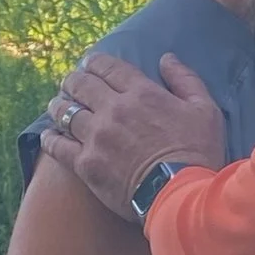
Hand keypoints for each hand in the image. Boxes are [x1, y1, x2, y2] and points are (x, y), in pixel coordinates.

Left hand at [38, 50, 226, 220]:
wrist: (181, 196)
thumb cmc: (198, 153)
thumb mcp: (205, 110)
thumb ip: (185, 80)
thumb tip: (166, 58)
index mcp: (141, 93)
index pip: (108, 67)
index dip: (95, 62)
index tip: (89, 65)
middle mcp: (113, 109)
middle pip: (81, 85)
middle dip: (73, 80)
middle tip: (71, 84)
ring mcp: (96, 137)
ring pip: (65, 112)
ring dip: (59, 105)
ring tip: (57, 106)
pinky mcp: (86, 164)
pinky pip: (58, 146)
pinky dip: (51, 139)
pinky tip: (48, 136)